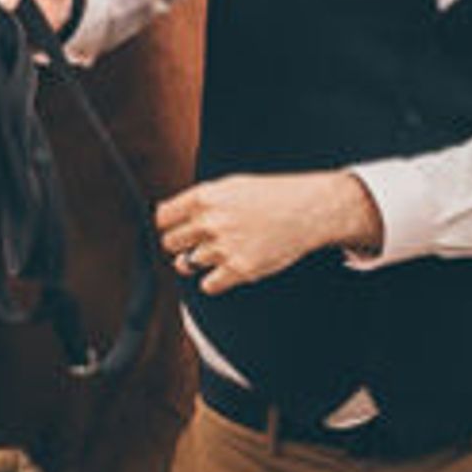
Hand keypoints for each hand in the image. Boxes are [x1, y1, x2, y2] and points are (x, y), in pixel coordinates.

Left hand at [155, 172, 378, 292]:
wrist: (308, 210)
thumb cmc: (274, 195)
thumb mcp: (232, 185)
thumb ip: (201, 200)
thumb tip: (173, 218)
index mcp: (205, 197)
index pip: (163, 217)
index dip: (168, 224)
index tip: (176, 228)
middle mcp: (210, 222)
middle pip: (170, 242)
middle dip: (180, 243)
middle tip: (198, 242)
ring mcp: (223, 247)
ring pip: (186, 264)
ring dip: (198, 261)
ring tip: (219, 252)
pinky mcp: (238, 269)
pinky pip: (208, 285)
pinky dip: (213, 281)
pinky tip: (226, 269)